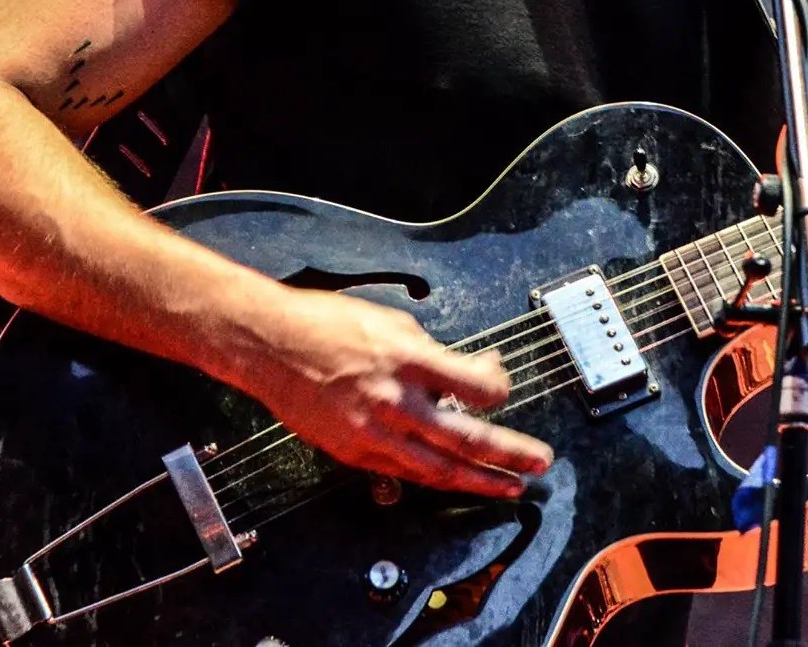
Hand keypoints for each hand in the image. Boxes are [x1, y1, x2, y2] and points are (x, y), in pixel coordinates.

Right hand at [233, 287, 552, 498]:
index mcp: (407, 359)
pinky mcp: (353, 452)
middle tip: (539, 463)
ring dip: (480, 480)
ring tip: (510, 486)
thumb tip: (472, 373)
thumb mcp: (393, 320)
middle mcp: (392, 400)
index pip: (474, 387)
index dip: (500, 393)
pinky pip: (404, 473)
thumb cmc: (328, 323)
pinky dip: (435, 479)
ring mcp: (371, 432)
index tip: (506, 392)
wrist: (268, 344)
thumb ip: (435, 352)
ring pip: (437, 469)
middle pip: (464, 438)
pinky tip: (458, 482)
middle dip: (509, 454)